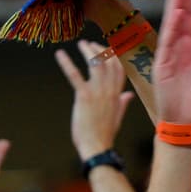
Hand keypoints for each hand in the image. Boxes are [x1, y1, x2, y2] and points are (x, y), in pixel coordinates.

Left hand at [56, 40, 133, 160]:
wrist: (97, 147)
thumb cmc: (104, 134)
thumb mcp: (117, 116)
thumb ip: (123, 103)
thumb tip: (129, 95)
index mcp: (117, 95)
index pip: (119, 69)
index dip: (113, 56)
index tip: (104, 48)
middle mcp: (109, 91)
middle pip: (109, 63)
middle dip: (99, 50)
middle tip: (88, 44)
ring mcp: (97, 93)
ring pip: (96, 64)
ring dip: (88, 52)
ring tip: (80, 44)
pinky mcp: (84, 97)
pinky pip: (75, 76)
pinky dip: (67, 63)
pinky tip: (60, 55)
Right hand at [153, 0, 190, 124]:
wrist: (187, 124)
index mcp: (188, 50)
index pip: (189, 21)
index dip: (188, 1)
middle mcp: (177, 50)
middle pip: (179, 18)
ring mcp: (169, 57)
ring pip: (173, 27)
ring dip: (176, 7)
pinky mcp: (163, 67)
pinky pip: (168, 43)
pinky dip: (173, 29)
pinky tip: (178, 14)